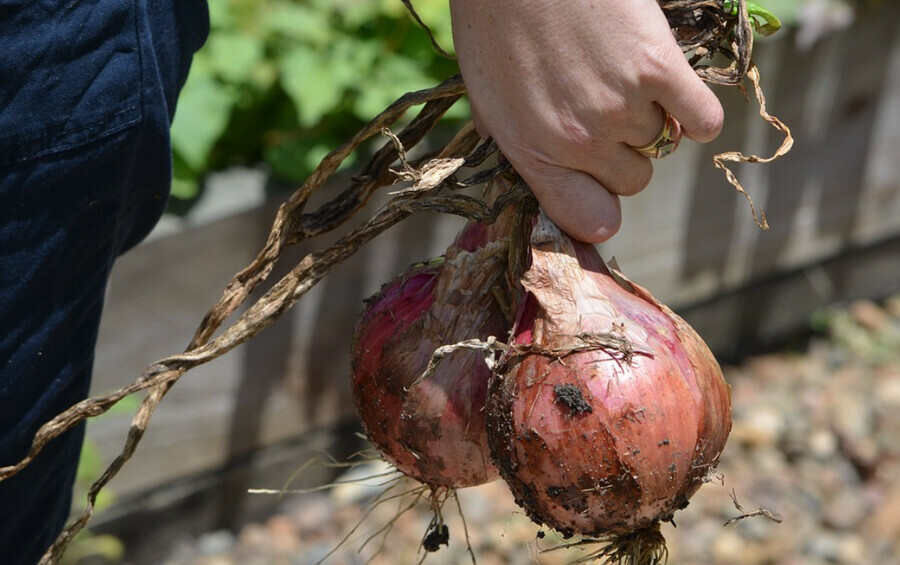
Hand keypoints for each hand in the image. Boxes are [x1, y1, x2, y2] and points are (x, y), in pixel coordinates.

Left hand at [450, 0, 723, 242]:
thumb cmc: (495, 20)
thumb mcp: (486, 95)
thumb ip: (513, 144)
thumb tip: (531, 179)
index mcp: (531, 152)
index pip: (587, 218)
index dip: (600, 208)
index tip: (603, 190)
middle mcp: (578, 141)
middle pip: (633, 181)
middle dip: (625, 154)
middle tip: (609, 112)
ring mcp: (620, 106)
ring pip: (661, 142)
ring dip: (651, 116)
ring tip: (623, 76)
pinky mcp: (658, 68)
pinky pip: (702, 120)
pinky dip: (695, 112)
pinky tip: (673, 89)